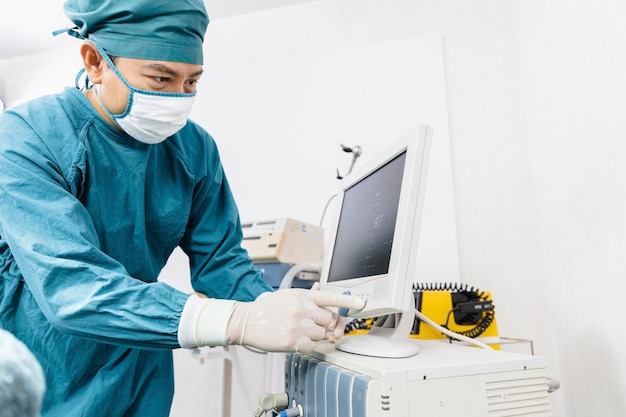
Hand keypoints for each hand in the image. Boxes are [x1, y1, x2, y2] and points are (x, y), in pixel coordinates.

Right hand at [226, 285, 364, 352]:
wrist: (247, 321)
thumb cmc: (268, 309)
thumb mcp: (287, 295)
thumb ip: (306, 294)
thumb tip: (320, 288)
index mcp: (302, 295)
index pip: (330, 297)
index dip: (348, 302)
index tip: (360, 304)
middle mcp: (302, 309)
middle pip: (330, 319)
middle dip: (327, 324)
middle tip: (319, 325)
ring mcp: (299, 326)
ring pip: (323, 334)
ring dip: (316, 335)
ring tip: (300, 331)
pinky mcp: (294, 341)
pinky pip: (313, 346)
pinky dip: (309, 345)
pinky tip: (296, 339)